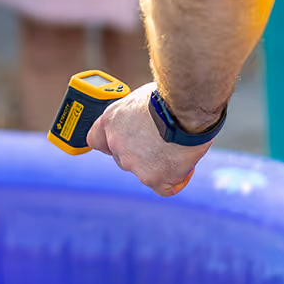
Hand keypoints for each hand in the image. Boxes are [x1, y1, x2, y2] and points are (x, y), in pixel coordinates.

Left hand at [88, 83, 211, 196]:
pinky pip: (162, 187)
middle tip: (161, 142)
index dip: (111, 143)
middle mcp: (116, 143)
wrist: (186, 106)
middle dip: (140, 155)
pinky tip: (182, 167)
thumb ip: (134, 115)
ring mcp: (133, 163)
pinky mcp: (153, 177)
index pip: (97, 140)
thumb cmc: (170, 96)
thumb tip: (142, 120)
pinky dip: (172, 179)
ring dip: (158, 165)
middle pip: (123, 159)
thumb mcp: (142, 98)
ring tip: (178, 147)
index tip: (124, 143)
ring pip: (144, 173)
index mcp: (111, 120)